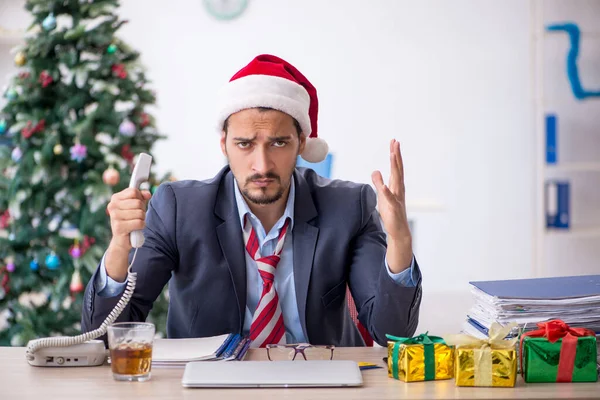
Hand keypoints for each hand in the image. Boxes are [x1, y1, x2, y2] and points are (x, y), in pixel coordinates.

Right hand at [107, 188, 151, 251]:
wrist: (122, 240)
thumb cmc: (130, 220)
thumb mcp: (136, 206)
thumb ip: (142, 197)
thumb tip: (148, 194)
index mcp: (115, 198)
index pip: (133, 191)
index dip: (140, 198)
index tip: (137, 205)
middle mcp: (112, 206)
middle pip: (138, 202)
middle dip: (142, 210)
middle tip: (136, 217)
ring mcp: (114, 216)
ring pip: (140, 213)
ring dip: (142, 219)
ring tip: (135, 222)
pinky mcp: (119, 227)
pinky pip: (139, 222)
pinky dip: (141, 226)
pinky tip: (135, 229)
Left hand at [371, 139, 412, 272]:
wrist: (399, 230)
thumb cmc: (391, 213)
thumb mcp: (382, 196)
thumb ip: (379, 183)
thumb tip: (375, 171)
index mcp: (396, 186)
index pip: (396, 167)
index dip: (395, 154)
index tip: (394, 142)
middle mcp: (399, 189)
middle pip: (398, 169)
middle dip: (396, 155)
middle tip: (395, 142)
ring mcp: (397, 198)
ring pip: (396, 180)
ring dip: (395, 167)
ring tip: (393, 154)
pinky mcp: (393, 208)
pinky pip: (390, 198)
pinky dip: (386, 191)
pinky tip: (383, 184)